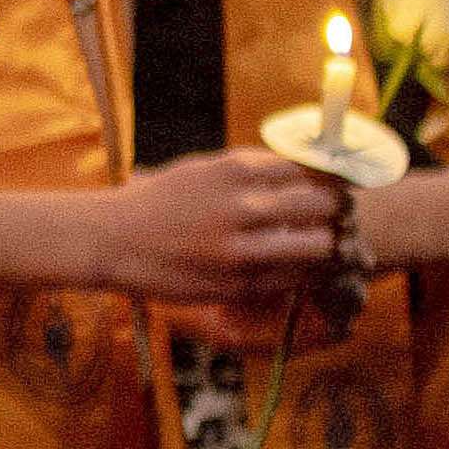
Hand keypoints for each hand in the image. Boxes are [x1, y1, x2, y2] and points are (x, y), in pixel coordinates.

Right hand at [83, 146, 354, 315]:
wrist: (108, 241)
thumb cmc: (158, 201)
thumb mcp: (200, 170)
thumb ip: (250, 168)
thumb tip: (305, 164)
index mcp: (233, 171)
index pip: (312, 166)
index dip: (334, 175)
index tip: (340, 182)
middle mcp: (241, 208)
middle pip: (324, 204)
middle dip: (337, 209)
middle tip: (337, 214)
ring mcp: (240, 249)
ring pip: (319, 245)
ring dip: (326, 243)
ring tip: (319, 242)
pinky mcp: (236, 284)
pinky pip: (293, 277)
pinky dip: (304, 271)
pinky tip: (297, 266)